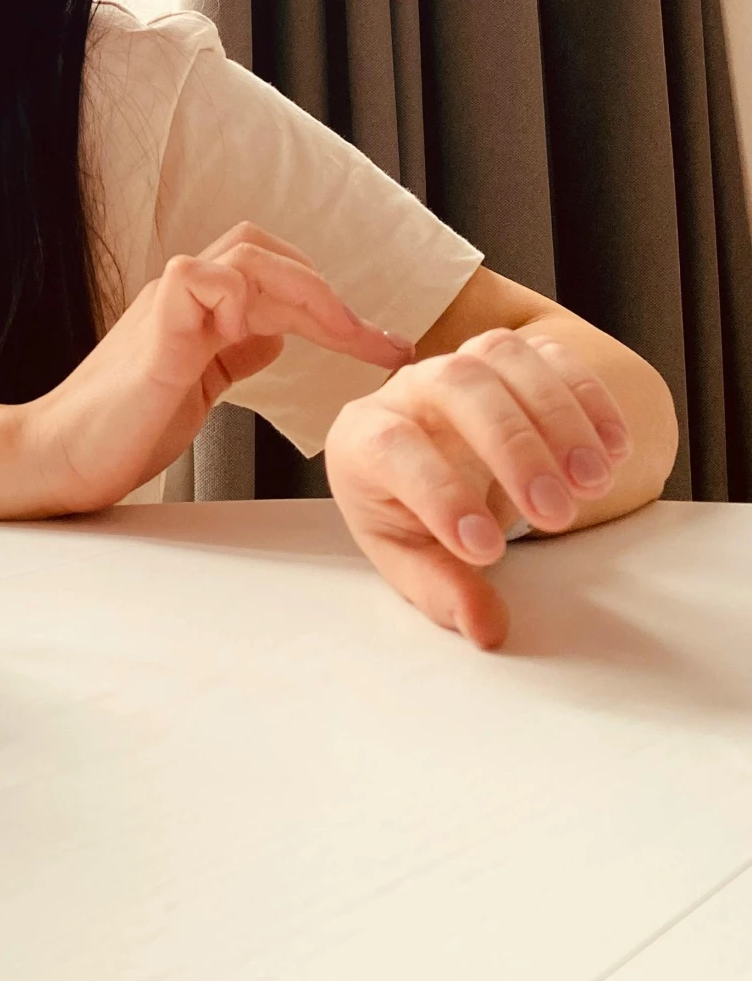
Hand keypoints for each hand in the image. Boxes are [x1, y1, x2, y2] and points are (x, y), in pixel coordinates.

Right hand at [23, 222, 413, 515]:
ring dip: (301, 289)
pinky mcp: (153, 334)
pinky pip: (194, 277)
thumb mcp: (197, 387)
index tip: (387, 347)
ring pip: (244, 251)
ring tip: (334, 333)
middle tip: (372, 342)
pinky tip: (244, 335)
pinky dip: (232, 296)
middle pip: (264, 246)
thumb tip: (275, 334)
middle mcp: (184, 297)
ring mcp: (167, 308)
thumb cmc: (122, 428)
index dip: (333, 302)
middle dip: (327, 290)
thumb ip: (232, 354)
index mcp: (199, 310)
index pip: (274, 274)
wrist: (57, 457)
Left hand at [324, 326, 633, 648]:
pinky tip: (615, 449)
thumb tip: (485, 627)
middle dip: (513, 447)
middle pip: (456, 385)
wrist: (418, 453)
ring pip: (504, 356)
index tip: (488, 551)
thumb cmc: (403, 506)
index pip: (391, 448)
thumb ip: (442, 590)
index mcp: (366, 435)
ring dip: (558, 416)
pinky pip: (551, 354)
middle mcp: (410, 388)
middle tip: (555, 516)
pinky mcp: (510, 360)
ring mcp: (461, 363)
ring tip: (593, 484)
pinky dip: (589, 395)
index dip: (439, 494)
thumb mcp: (409, 557)